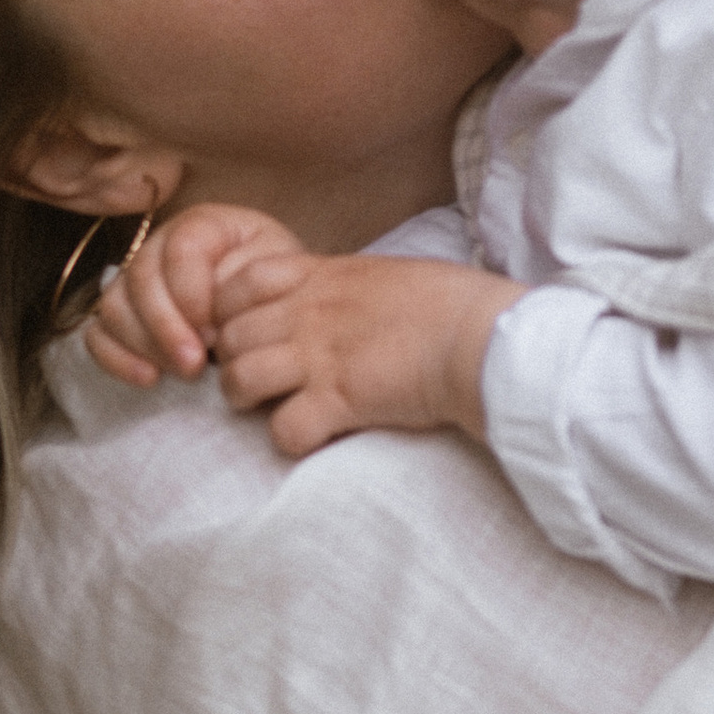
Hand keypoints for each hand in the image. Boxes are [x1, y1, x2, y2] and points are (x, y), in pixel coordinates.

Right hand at [85, 201, 300, 385]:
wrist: (273, 313)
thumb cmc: (278, 289)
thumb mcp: (281, 272)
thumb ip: (249, 281)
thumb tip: (208, 316)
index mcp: (202, 225)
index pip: (181, 249)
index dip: (192, 294)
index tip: (217, 332)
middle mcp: (159, 246)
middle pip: (141, 278)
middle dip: (167, 326)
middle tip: (196, 364)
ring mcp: (134, 282)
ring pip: (115, 306)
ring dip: (146, 345)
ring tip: (185, 373)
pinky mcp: (121, 318)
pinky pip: (97, 335)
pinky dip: (117, 358)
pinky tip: (150, 379)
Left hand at [208, 244, 526, 459]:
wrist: (482, 338)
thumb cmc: (450, 304)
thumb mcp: (384, 275)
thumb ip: (343, 285)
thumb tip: (332, 298)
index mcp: (322, 274)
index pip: (236, 283)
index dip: (230, 311)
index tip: (253, 331)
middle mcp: (311, 312)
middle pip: (230, 337)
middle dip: (235, 361)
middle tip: (262, 380)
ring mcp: (320, 355)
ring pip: (239, 380)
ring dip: (250, 401)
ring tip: (277, 407)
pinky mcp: (339, 401)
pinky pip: (283, 430)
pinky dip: (293, 439)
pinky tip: (316, 433)